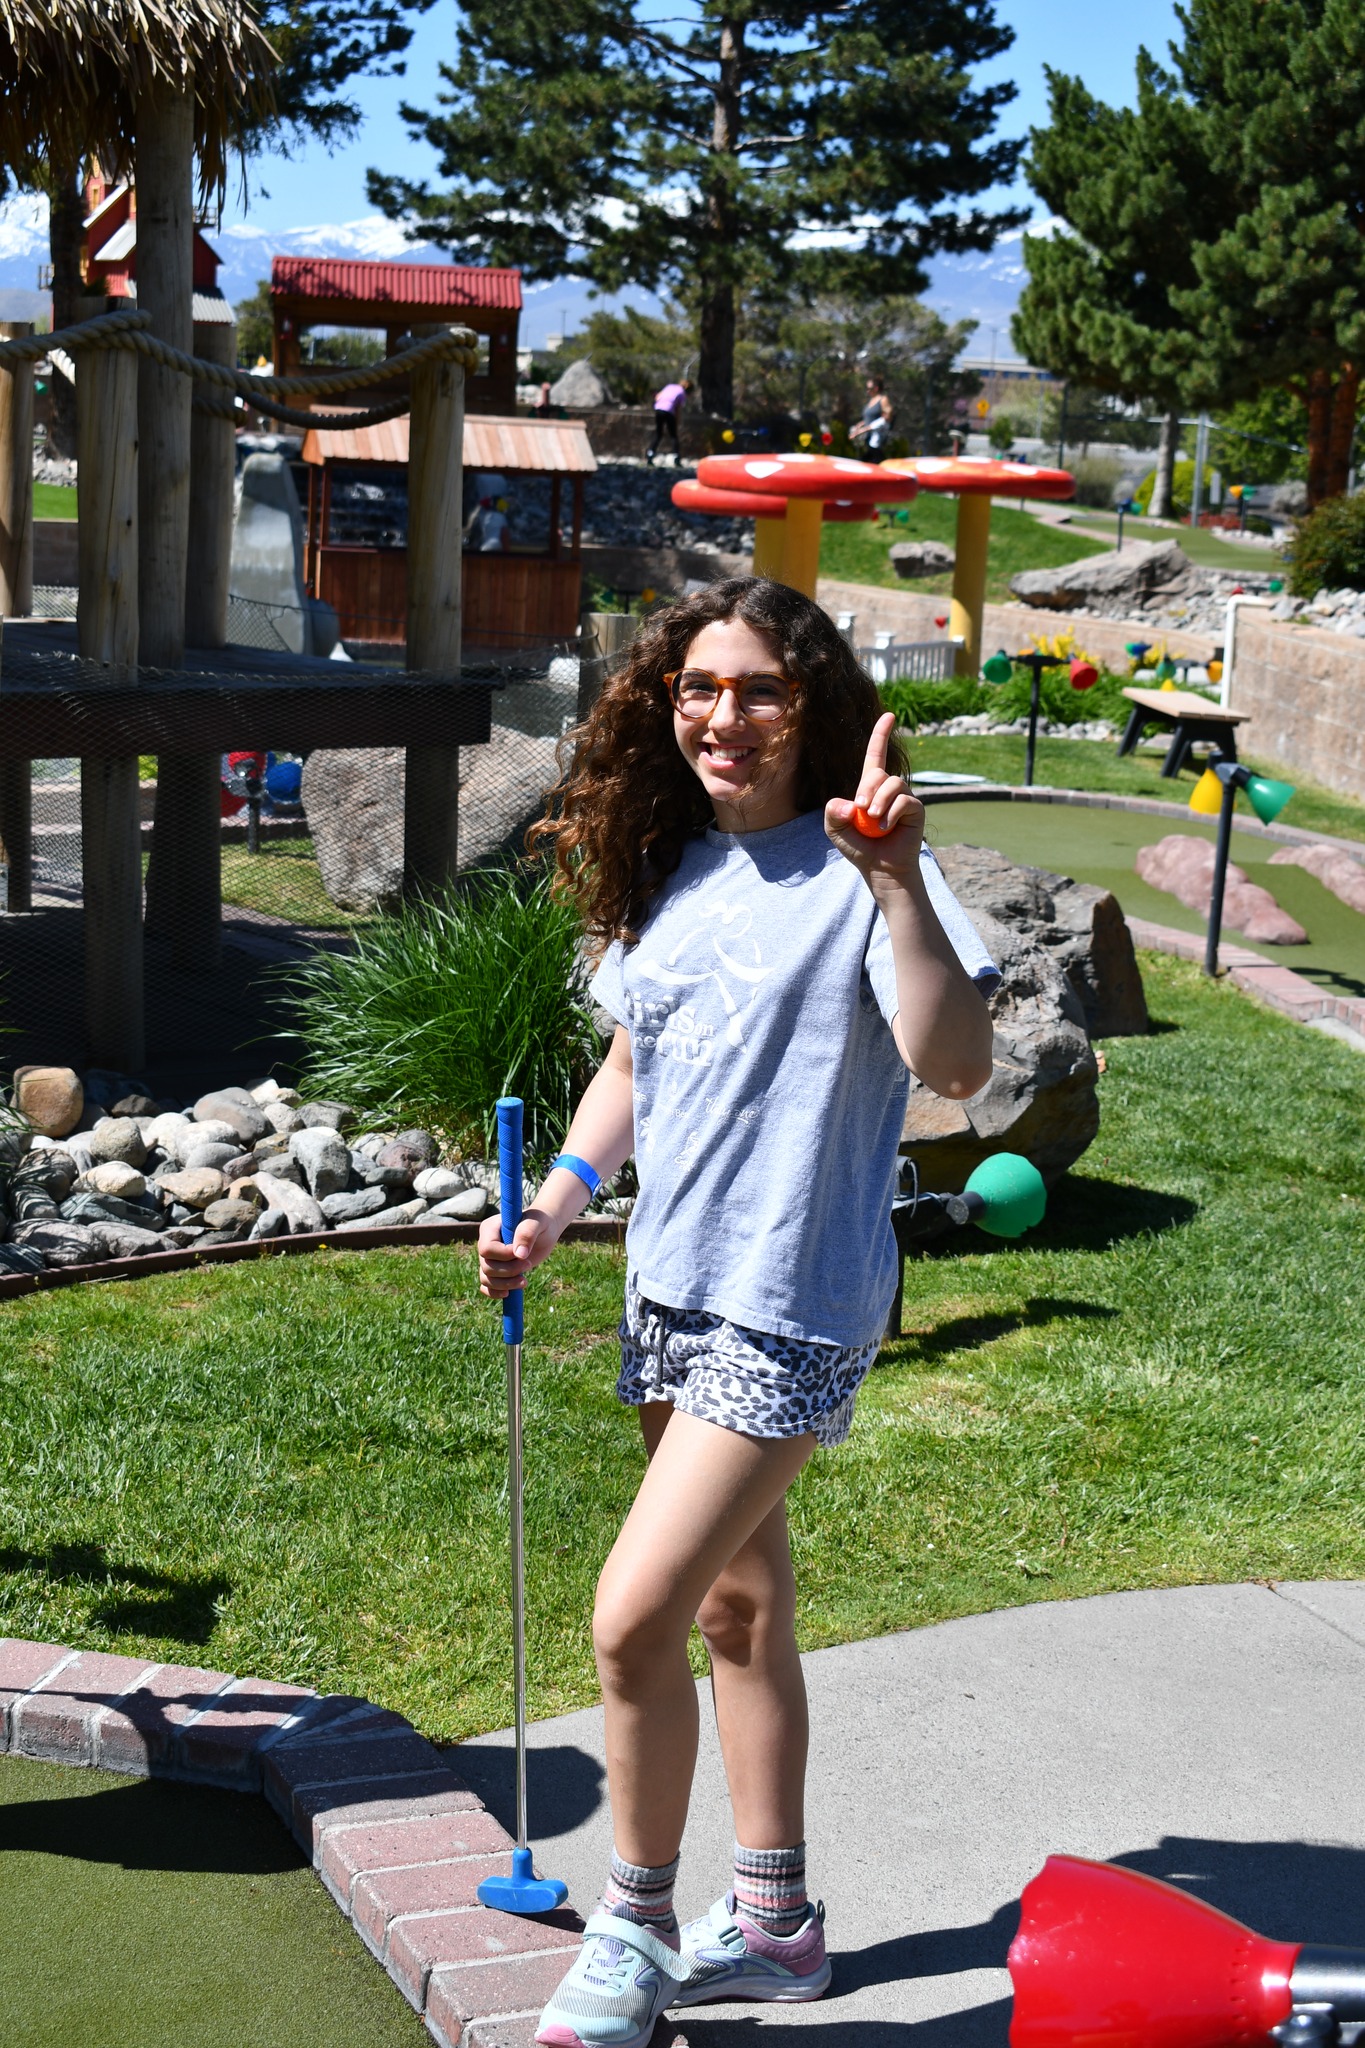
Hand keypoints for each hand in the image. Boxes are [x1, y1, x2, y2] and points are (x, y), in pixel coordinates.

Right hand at [477, 1208, 560, 1298]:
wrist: (544, 1231)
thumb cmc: (540, 1222)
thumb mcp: (537, 1222)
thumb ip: (527, 1233)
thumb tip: (519, 1255)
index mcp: (490, 1228)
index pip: (487, 1249)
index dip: (503, 1256)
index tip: (523, 1254)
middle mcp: (485, 1243)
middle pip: (487, 1266)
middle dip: (509, 1270)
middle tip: (529, 1264)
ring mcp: (489, 1258)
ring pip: (486, 1279)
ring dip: (506, 1284)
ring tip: (525, 1281)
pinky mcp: (495, 1271)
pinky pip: (486, 1287)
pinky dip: (495, 1293)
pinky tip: (509, 1293)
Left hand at [825, 711, 924, 883]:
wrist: (879, 868)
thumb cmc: (858, 847)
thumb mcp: (834, 828)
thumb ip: (832, 811)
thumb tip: (849, 804)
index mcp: (871, 787)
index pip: (876, 755)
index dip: (881, 735)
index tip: (890, 715)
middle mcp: (890, 788)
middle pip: (878, 773)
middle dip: (867, 789)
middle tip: (861, 811)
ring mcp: (905, 797)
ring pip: (893, 783)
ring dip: (879, 802)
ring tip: (873, 821)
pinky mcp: (915, 809)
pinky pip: (904, 800)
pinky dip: (890, 814)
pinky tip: (886, 829)